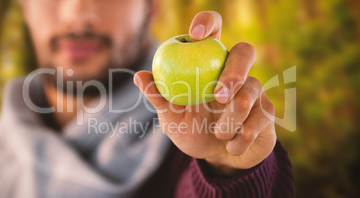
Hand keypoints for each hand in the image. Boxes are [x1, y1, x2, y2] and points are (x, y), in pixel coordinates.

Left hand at [134, 11, 275, 174]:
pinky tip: (232, 146)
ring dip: (231, 120)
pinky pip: (259, 119)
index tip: (195, 34)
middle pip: (245, 51)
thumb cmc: (192, 131)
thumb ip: (159, 97)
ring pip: (250, 92)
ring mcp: (253, 89)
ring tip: (219, 135)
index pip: (213, 30)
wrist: (217, 158)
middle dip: (234, 72)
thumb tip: (140, 75)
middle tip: (219, 95)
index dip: (208, 22)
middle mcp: (234, 71)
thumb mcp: (171, 118)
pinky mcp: (267, 109)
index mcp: (209, 65)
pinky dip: (241, 138)